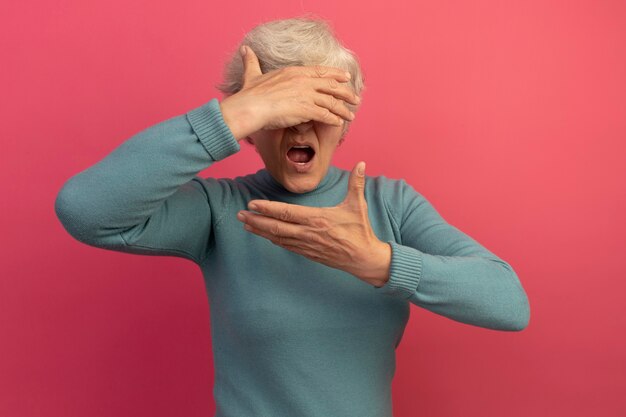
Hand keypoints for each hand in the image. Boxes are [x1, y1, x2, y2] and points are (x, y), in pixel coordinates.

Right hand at [219, 45, 360, 140]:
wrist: (250, 107)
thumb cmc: (250, 94)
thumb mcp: (251, 74)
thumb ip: (251, 62)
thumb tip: (245, 49)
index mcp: (294, 72)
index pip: (320, 71)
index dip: (335, 75)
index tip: (345, 77)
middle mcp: (303, 81)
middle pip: (331, 86)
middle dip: (345, 93)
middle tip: (356, 98)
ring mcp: (306, 95)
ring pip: (331, 102)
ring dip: (343, 110)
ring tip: (351, 116)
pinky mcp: (306, 109)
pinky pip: (325, 115)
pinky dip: (333, 119)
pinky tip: (339, 124)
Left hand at [236, 161, 390, 286]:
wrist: (364, 258)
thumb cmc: (360, 231)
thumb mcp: (358, 205)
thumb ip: (356, 183)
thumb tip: (361, 163)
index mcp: (317, 219)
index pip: (287, 213)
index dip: (267, 208)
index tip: (252, 203)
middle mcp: (308, 233)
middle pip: (276, 227)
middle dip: (256, 220)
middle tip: (240, 214)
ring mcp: (306, 245)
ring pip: (278, 238)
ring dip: (260, 230)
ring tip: (245, 223)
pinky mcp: (308, 254)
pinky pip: (286, 246)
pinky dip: (273, 239)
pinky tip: (264, 235)